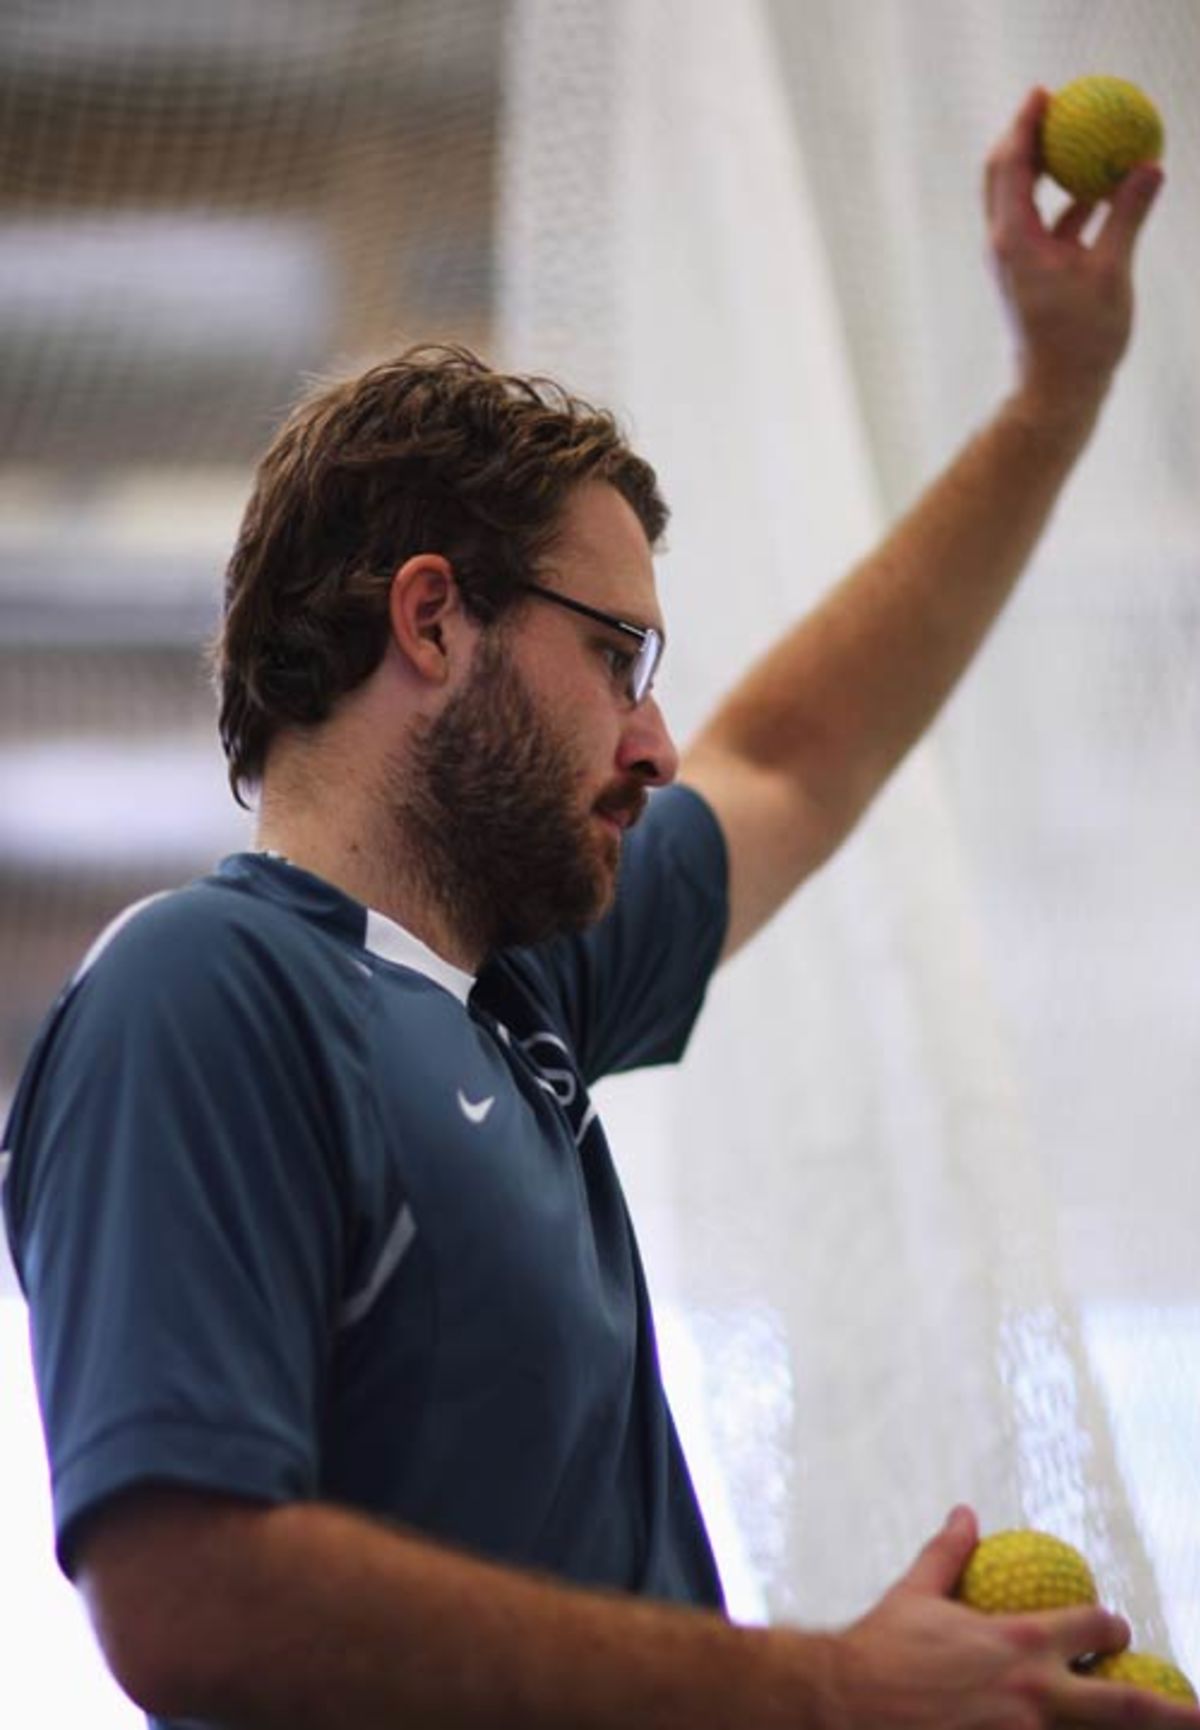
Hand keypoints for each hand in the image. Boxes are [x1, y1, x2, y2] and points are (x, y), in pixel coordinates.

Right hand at [822, 1505, 1199, 1729]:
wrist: (846, 1706)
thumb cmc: (881, 1650)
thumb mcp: (915, 1594)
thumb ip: (948, 1554)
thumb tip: (965, 1514)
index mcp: (1019, 1642)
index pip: (1093, 1628)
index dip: (1111, 1627)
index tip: (1114, 1630)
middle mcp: (1035, 1694)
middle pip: (1124, 1704)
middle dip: (1169, 1712)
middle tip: (1199, 1714)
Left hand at [985, 87, 1162, 426]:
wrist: (1056, 392)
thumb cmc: (1080, 340)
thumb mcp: (1111, 272)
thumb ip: (1127, 215)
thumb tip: (1149, 166)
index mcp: (1013, 238)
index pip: (1010, 165)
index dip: (1025, 124)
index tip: (1045, 93)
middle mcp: (1004, 244)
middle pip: (1004, 175)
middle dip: (1025, 137)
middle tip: (1054, 105)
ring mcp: (1013, 260)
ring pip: (1021, 199)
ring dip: (1045, 167)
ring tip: (1077, 138)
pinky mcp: (1028, 274)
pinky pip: (1043, 223)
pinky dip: (1065, 201)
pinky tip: (1096, 190)